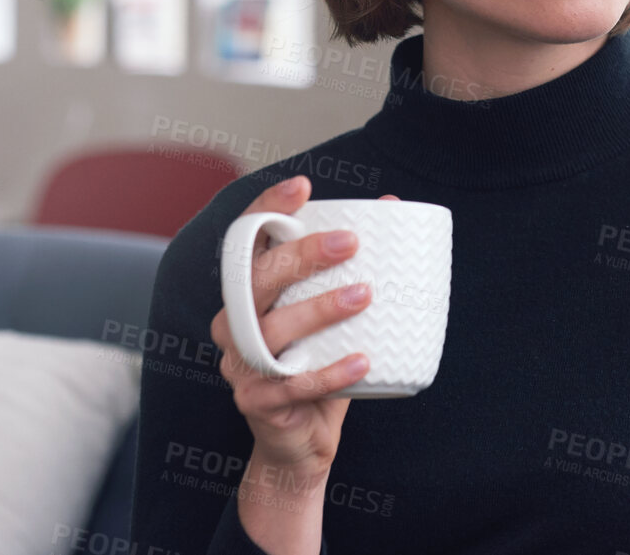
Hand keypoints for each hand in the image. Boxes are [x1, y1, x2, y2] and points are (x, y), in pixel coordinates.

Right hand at [209, 175, 400, 478]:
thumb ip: (357, 264)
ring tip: (365, 294)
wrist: (303, 442)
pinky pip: (291, 385)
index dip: (266, 211)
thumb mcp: (339, 314)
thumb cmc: (322, 365)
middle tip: (349, 242)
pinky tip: (363, 359)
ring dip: (318, 309)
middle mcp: (233, 325)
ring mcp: (240, 366)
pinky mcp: (255, 403)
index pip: (246, 243)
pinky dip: (329, 372)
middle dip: (300, 256)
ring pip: (270, 331)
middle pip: (254, 281)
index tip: (301, 186)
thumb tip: (396, 205)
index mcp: (249, 295)